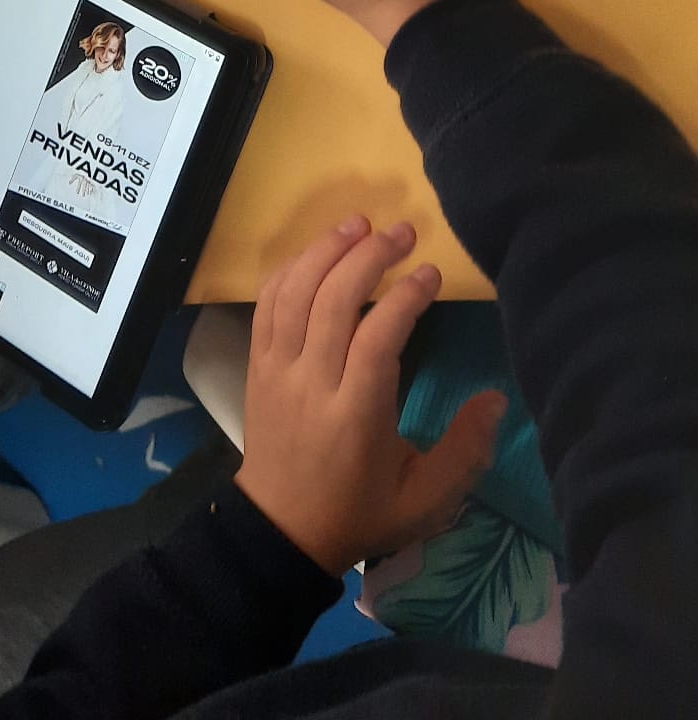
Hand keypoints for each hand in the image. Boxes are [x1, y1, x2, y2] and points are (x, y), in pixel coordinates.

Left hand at [236, 216, 506, 574]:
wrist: (281, 531)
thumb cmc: (359, 511)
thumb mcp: (424, 500)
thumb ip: (464, 451)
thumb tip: (497, 398)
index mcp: (355, 417)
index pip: (376, 339)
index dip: (404, 298)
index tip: (432, 273)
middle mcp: (311, 384)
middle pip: (334, 301)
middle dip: (370, 257)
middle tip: (403, 232)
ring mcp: (277, 370)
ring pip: (295, 292)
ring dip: (326, 250)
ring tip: (360, 223)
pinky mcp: (256, 364)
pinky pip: (267, 303)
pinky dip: (291, 269)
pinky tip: (318, 251)